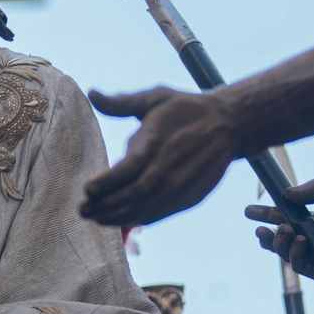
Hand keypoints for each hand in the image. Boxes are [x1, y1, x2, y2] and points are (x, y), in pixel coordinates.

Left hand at [80, 87, 241, 225]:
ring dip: (118, 217)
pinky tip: (121, 220)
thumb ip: (122, 102)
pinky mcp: (189, 197)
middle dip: (105, 205)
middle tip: (82, 210)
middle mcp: (168, 169)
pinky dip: (139, 219)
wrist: (230, 124)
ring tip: (96, 218)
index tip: (87, 188)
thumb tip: (92, 93)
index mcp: (157, 143)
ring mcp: (180, 186)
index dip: (106, 182)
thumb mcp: (155, 98)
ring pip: (145, 209)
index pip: (127, 170)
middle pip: (133, 194)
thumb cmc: (186, 109)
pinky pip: (160, 213)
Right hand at [244, 180, 313, 281]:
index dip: (265, 214)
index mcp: (313, 221)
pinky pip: (297, 264)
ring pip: (284, 252)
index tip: (249, 210)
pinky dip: (295, 252)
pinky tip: (301, 241)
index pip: (282, 217)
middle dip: (265, 234)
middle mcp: (310, 239)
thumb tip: (287, 194)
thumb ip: (313, 189)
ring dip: (279, 242)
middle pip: (278, 238)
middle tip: (258, 229)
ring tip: (284, 231)